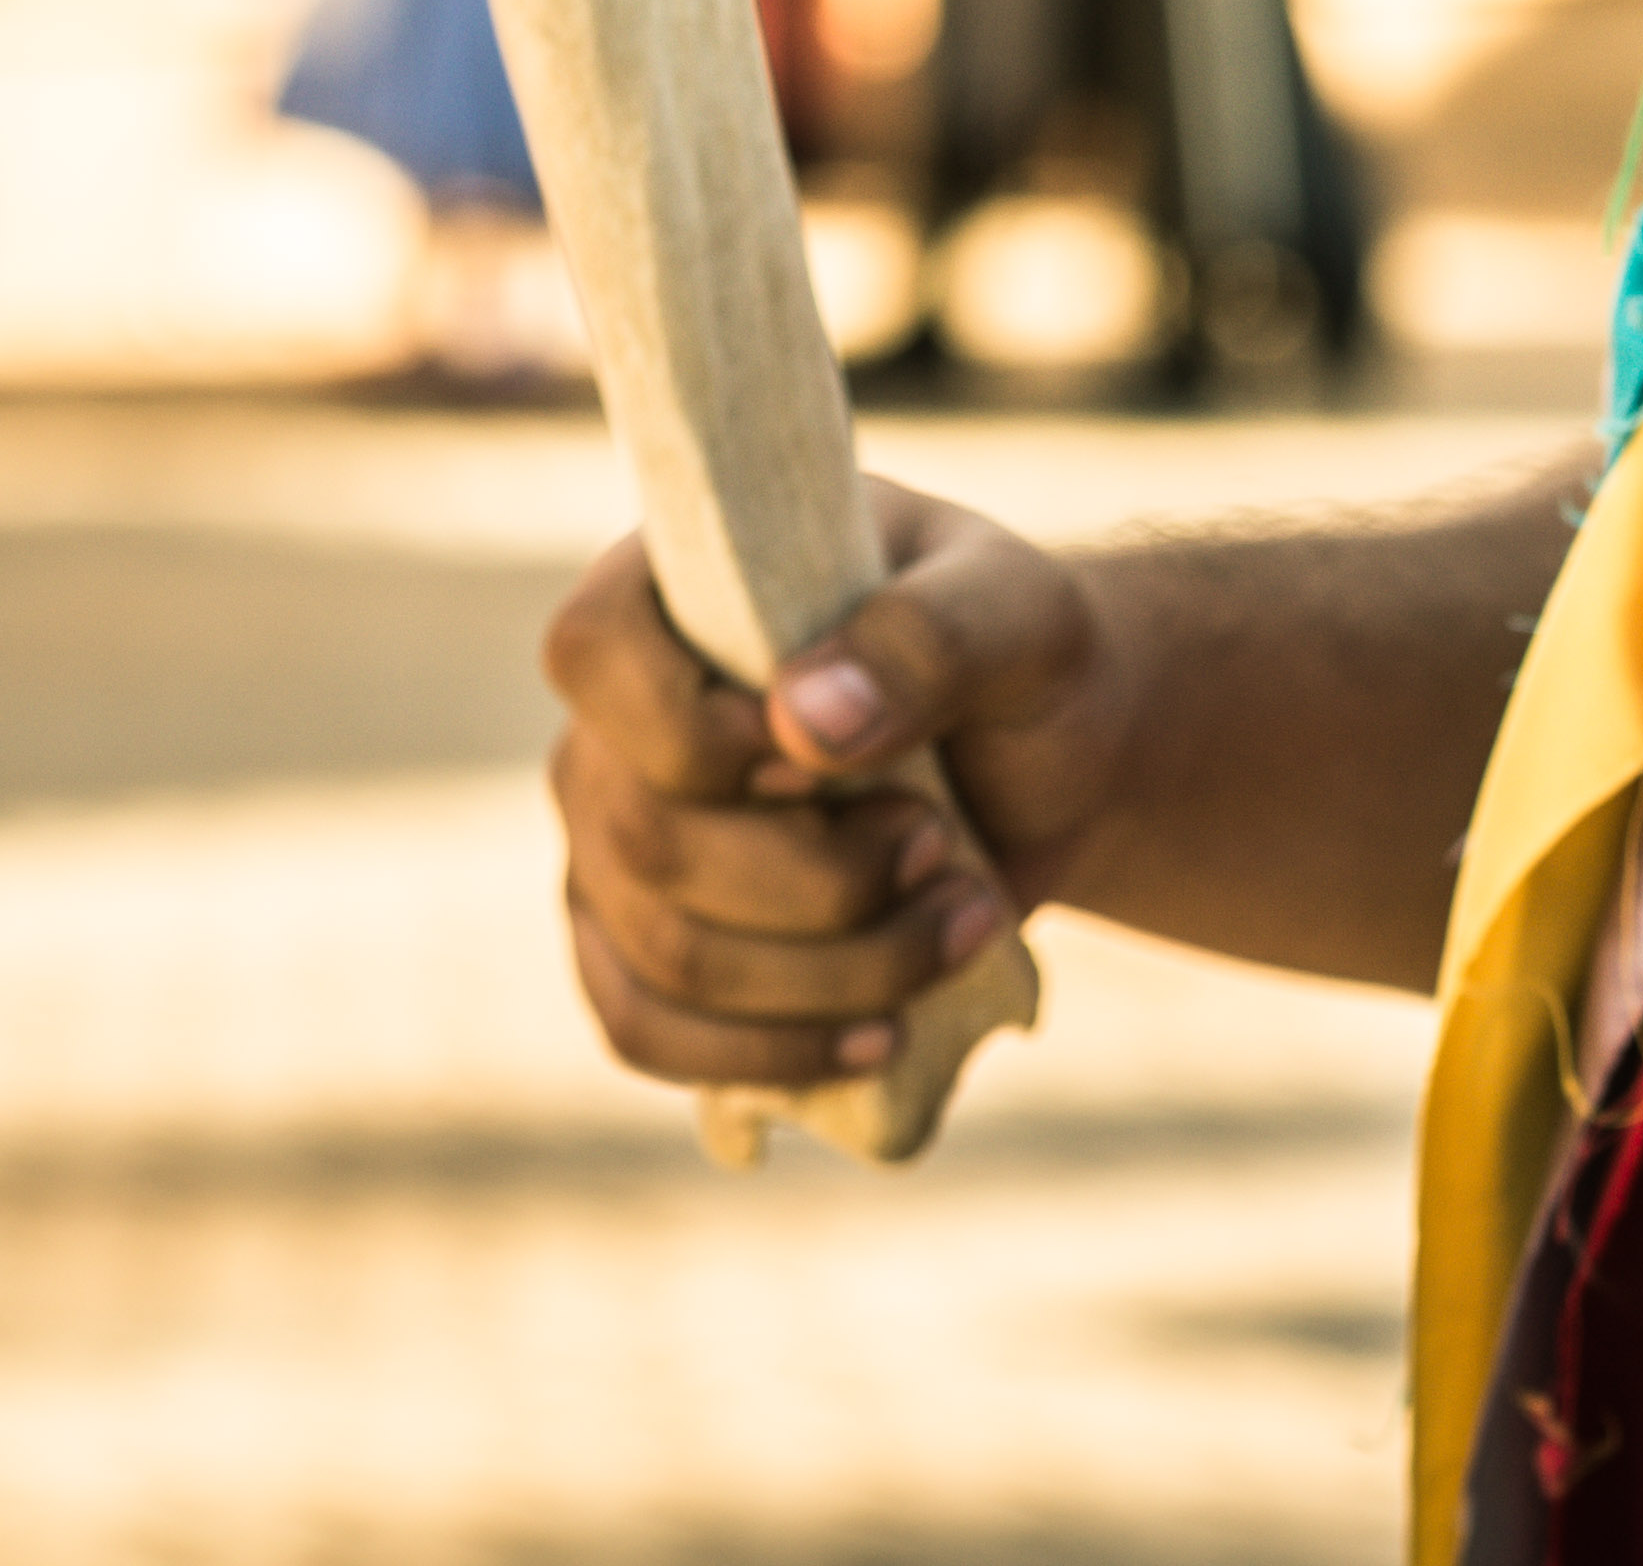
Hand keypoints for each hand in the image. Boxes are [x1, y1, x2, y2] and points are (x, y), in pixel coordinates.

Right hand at [539, 477, 1135, 1091]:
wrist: (1047, 766)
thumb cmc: (1019, 660)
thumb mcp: (1018, 612)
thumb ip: (928, 639)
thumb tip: (805, 722)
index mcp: (674, 589)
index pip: (595, 652)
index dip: (701, 734)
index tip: (833, 763)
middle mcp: (613, 717)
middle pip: (646, 836)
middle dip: (822, 877)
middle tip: (941, 845)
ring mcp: (611, 840)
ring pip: (665, 954)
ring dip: (836, 969)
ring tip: (963, 919)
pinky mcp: (639, 948)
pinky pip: (646, 1030)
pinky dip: (772, 1052)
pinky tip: (884, 1033)